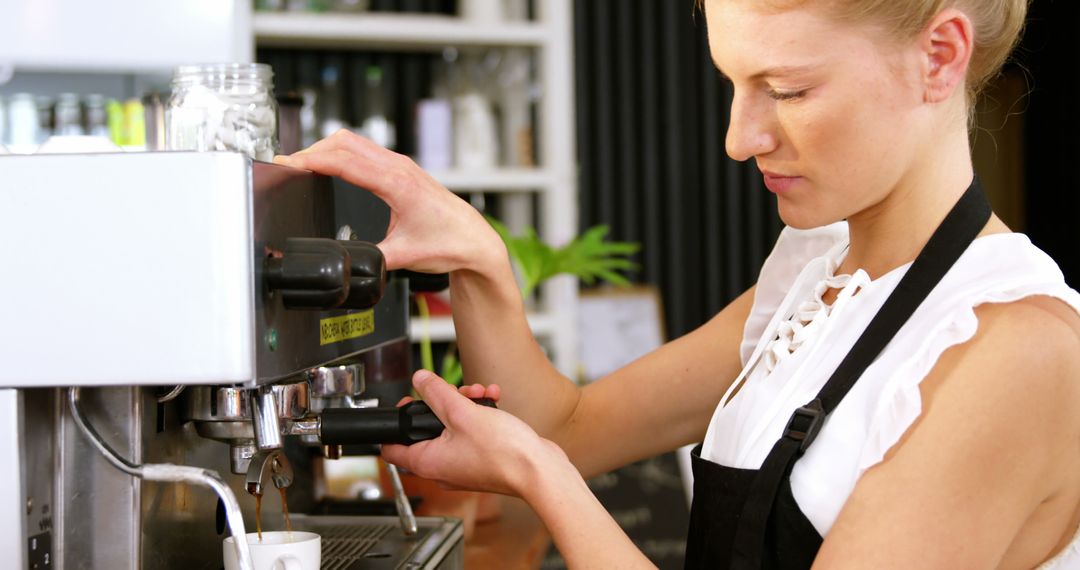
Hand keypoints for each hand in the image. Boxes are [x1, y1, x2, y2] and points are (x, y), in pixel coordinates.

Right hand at [273, 131, 505, 274]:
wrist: (474, 240)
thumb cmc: (449, 243)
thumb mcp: (403, 256)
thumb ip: (371, 259)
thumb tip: (346, 263)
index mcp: (397, 184)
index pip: (345, 162)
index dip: (312, 160)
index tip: (289, 164)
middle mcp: (399, 168)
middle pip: (345, 143)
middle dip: (313, 150)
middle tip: (289, 166)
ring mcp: (401, 165)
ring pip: (355, 142)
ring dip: (327, 148)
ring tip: (304, 164)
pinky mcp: (402, 169)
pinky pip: (366, 150)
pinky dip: (343, 152)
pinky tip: (332, 164)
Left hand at [382, 371, 568, 496]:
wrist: (538, 470)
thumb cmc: (503, 453)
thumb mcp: (462, 413)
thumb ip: (437, 393)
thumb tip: (419, 380)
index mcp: (427, 462)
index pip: (391, 448)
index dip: (397, 420)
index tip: (409, 402)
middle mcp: (442, 467)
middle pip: (427, 428)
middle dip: (443, 402)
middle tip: (456, 392)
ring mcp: (462, 464)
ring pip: (453, 426)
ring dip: (465, 404)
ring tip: (480, 393)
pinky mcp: (481, 459)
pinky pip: (472, 432)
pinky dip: (479, 415)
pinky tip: (492, 400)